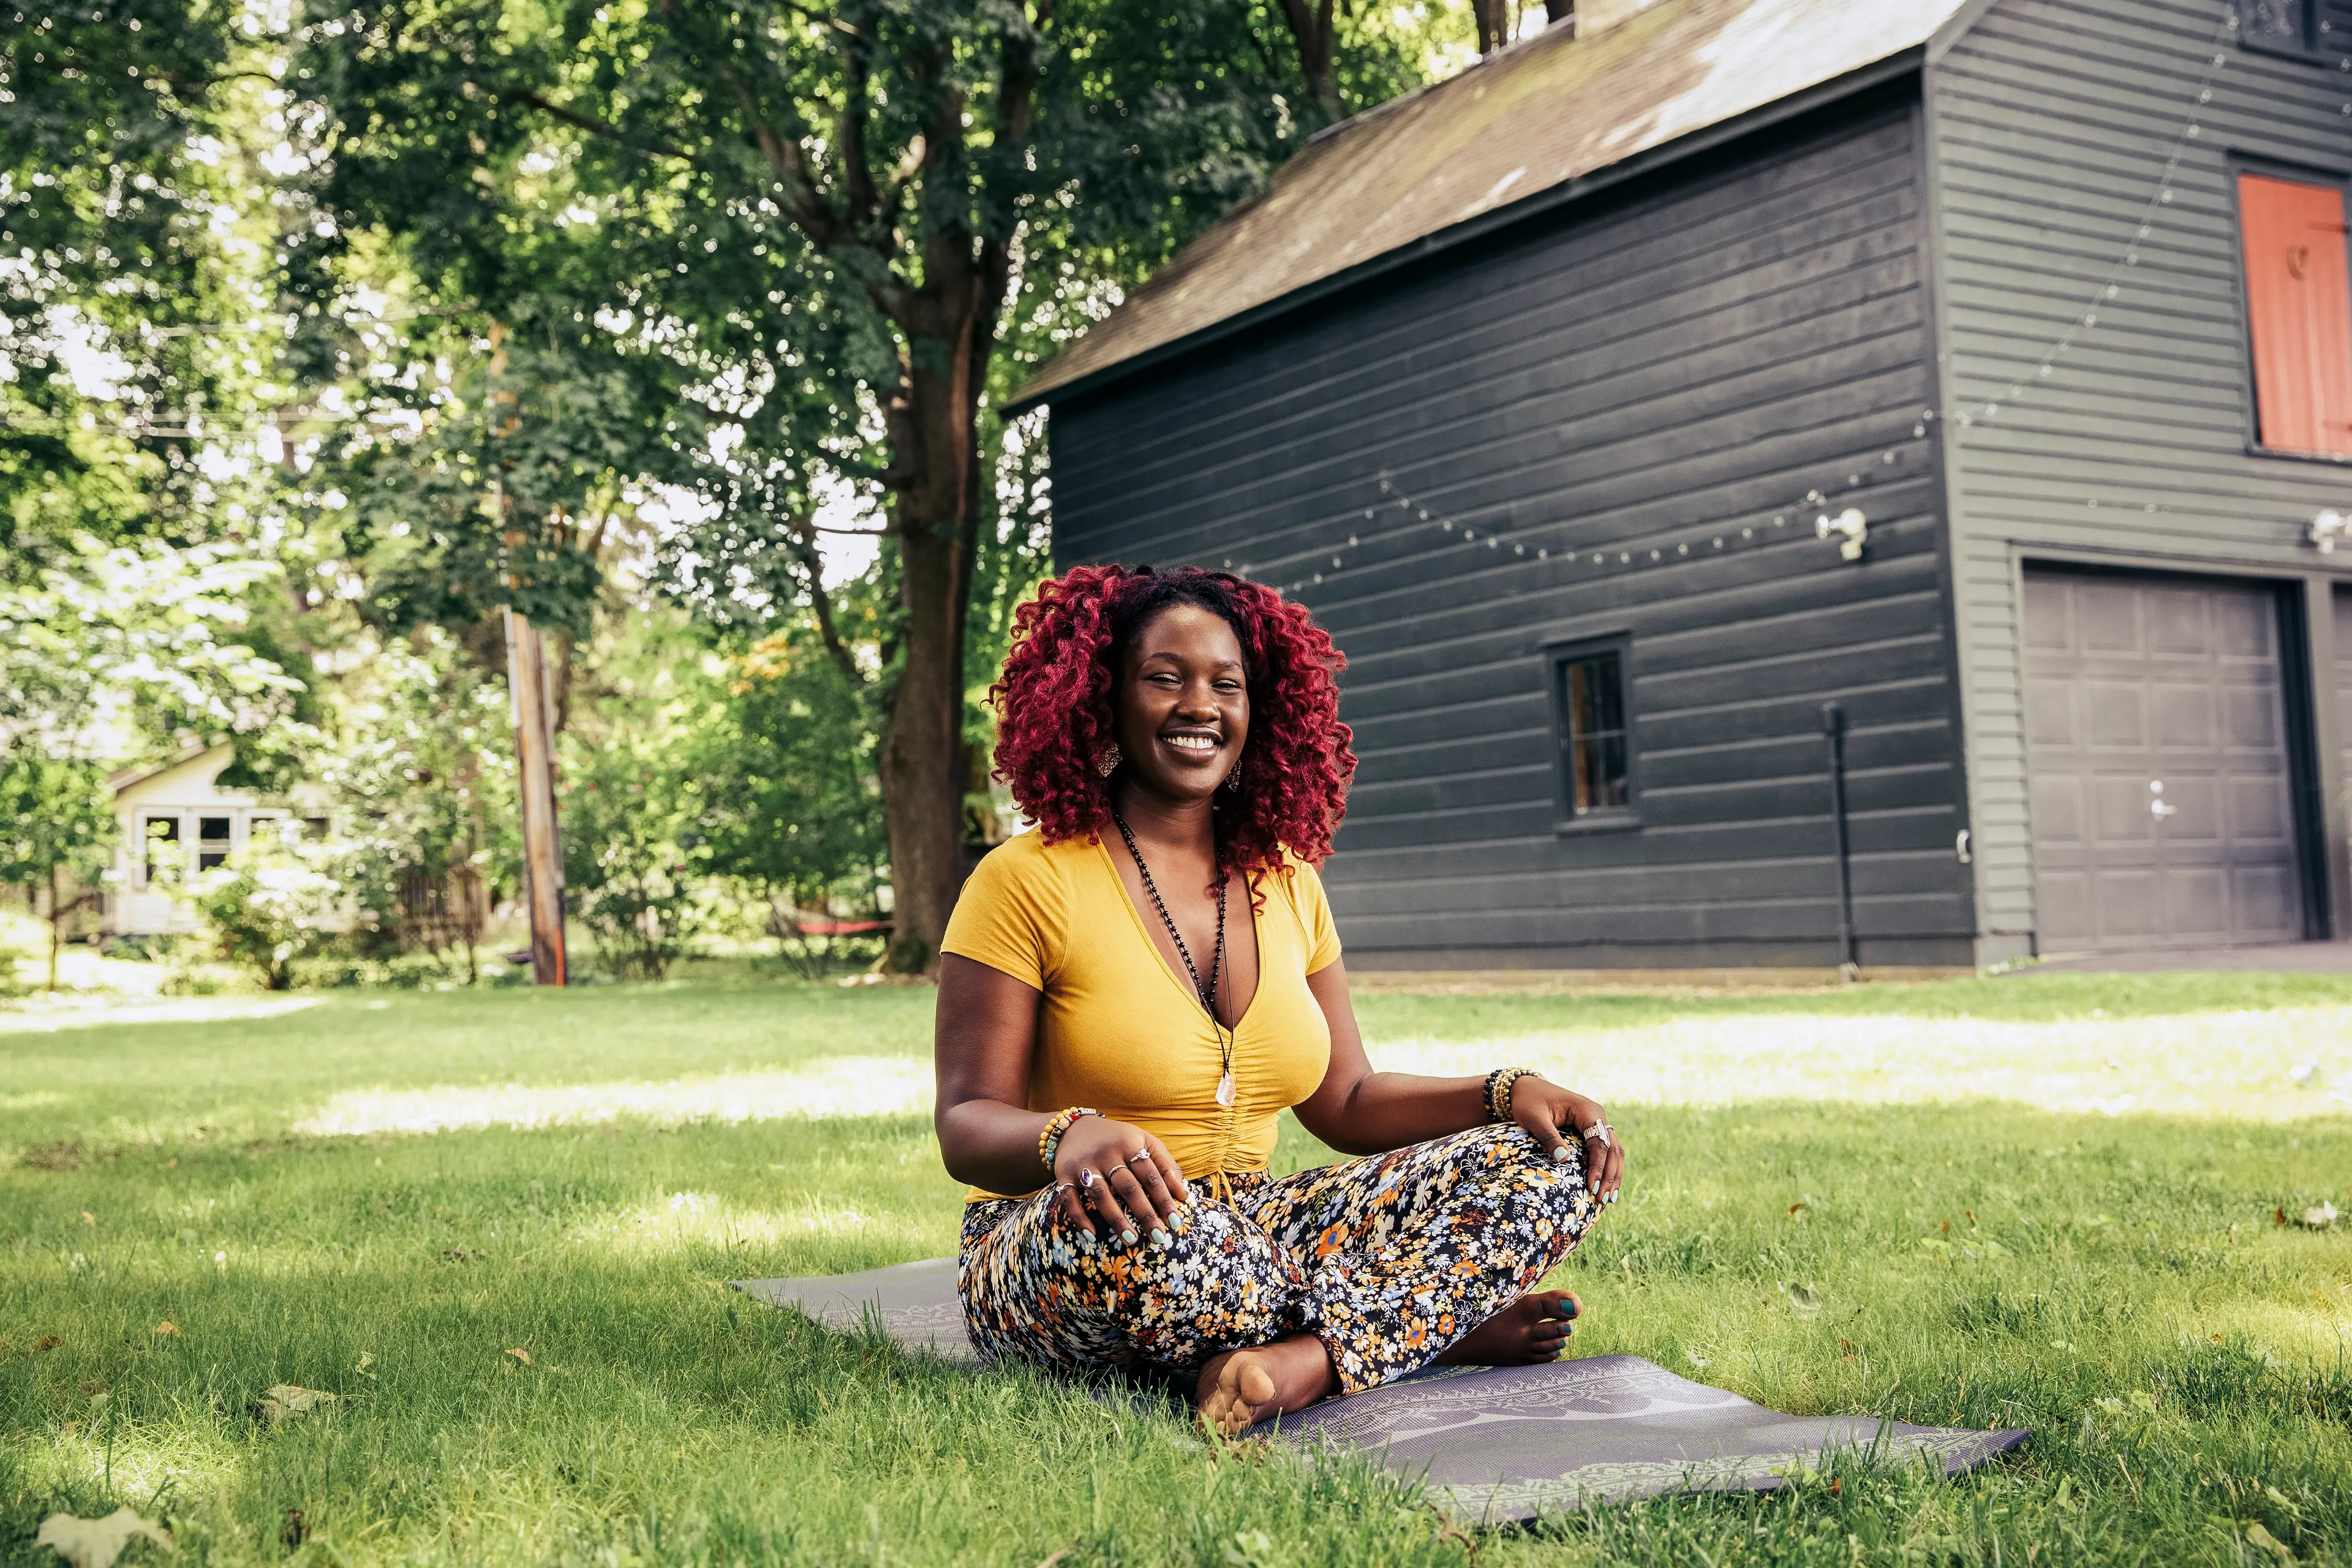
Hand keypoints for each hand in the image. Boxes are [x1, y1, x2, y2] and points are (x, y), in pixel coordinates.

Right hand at [1052, 1116, 1190, 1242]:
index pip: (1151, 1175)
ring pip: (1101, 1195)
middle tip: (1158, 1238)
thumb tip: (1183, 1195)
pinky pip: (1069, 1199)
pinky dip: (1079, 1218)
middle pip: (1129, 1187)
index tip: (1174, 1222)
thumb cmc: (1118, 1140)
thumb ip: (1166, 1165)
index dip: (1164, 1199)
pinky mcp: (1064, 1175)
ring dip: (1116, 1219)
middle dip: (1145, 1213)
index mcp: (1130, 1144)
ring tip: (1131, 1240)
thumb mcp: (1144, 1142)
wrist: (1074, 1128)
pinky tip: (1092, 1236)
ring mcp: (1084, 1164)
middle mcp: (1107, 1154)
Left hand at [1510, 1076, 1625, 1203]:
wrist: (1525, 1088)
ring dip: (1613, 1174)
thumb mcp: (1534, 1118)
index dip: (1598, 1166)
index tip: (1592, 1187)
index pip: (1600, 1142)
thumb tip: (1564, 1159)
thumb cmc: (1528, 1102)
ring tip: (1609, 1198)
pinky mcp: (1592, 1129)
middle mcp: (1597, 1115)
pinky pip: (1605, 1149)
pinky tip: (1605, 1185)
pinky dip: (1607, 1167)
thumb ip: (1549, 1137)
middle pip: (1613, 1148)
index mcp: (1586, 1109)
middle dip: (1610, 1175)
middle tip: (1605, 1199)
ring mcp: (1596, 1121)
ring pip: (1614, 1150)